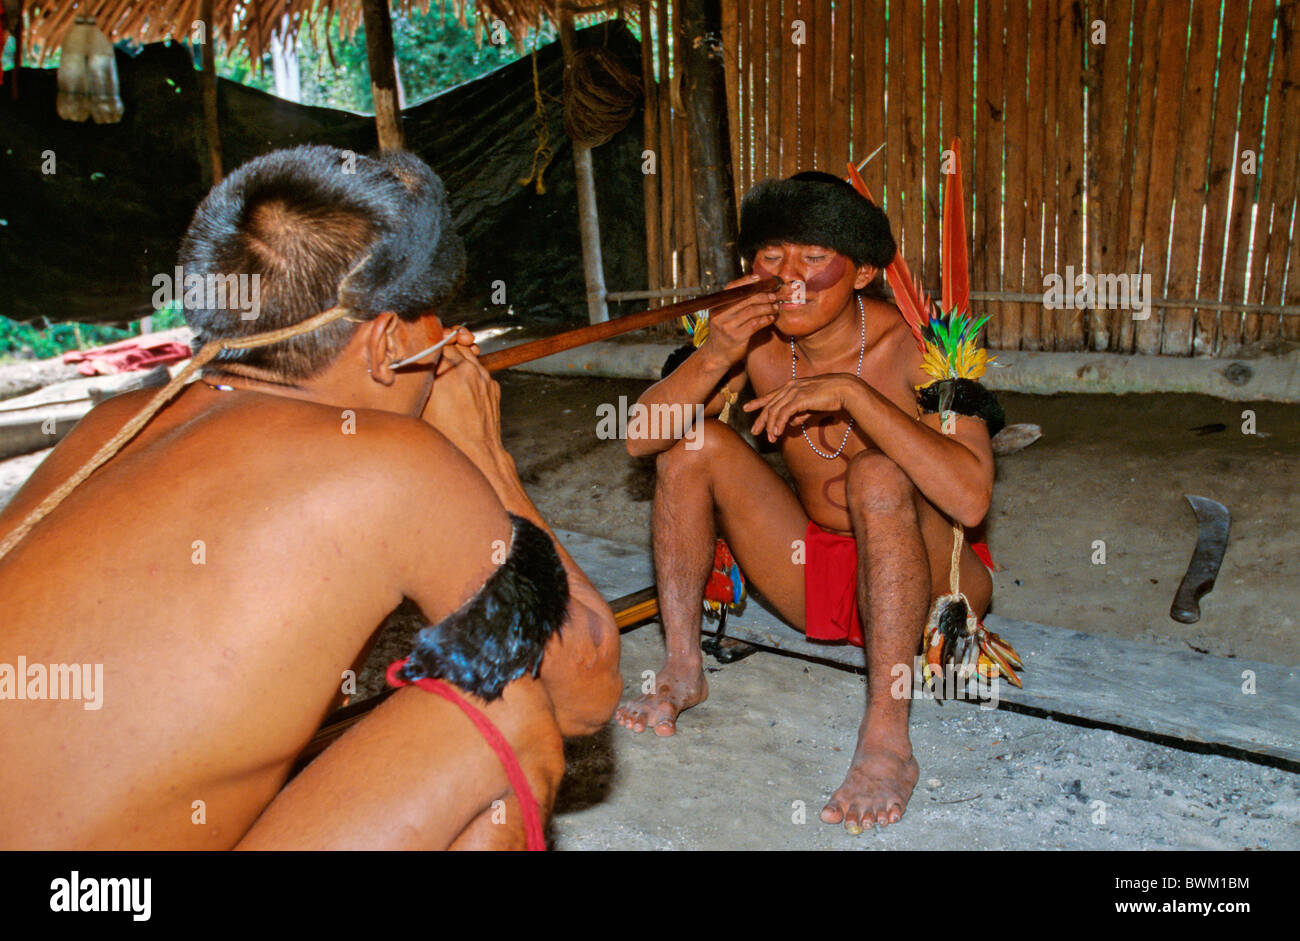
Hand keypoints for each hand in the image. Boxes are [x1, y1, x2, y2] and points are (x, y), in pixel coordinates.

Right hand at [420, 338, 507, 471]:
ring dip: (455, 356)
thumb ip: (415, 385)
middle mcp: (465, 370)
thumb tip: (407, 372)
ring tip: (445, 368)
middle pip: (450, 343)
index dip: (424, 344)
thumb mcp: (420, 409)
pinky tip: (459, 384)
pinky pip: (478, 368)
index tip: (419, 348)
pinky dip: (468, 370)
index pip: (433, 342)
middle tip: (430, 355)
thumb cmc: (448, 438)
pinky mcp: (492, 385)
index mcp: (445, 373)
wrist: (478, 454)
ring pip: (466, 352)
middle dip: (439, 347)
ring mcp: (482, 376)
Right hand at [698, 273, 778, 368]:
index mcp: (716, 307)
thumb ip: (733, 304)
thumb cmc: (723, 333)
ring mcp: (728, 326)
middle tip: (773, 296)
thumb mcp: (722, 316)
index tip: (759, 279)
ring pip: (752, 311)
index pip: (731, 289)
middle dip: (762, 295)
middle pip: (745, 299)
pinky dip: (765, 319)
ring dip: (767, 307)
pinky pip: (755, 324)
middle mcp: (720, 315)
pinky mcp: (737, 337)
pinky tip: (771, 318)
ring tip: (775, 307)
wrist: (716, 356)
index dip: (746, 281)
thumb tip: (753, 287)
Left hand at [743, 374, 863, 442]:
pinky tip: (777, 433)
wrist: (845, 390)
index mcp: (792, 386)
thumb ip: (800, 413)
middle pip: (770, 404)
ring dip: (771, 426)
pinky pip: (784, 414)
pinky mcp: (800, 398)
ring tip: (770, 439)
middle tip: (754, 431)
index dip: (757, 402)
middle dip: (761, 419)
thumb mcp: (812, 406)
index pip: (771, 395)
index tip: (746, 408)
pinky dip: (779, 424)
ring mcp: (794, 391)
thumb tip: (791, 423)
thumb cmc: (831, 397)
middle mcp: (790, 387)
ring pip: (775, 410)